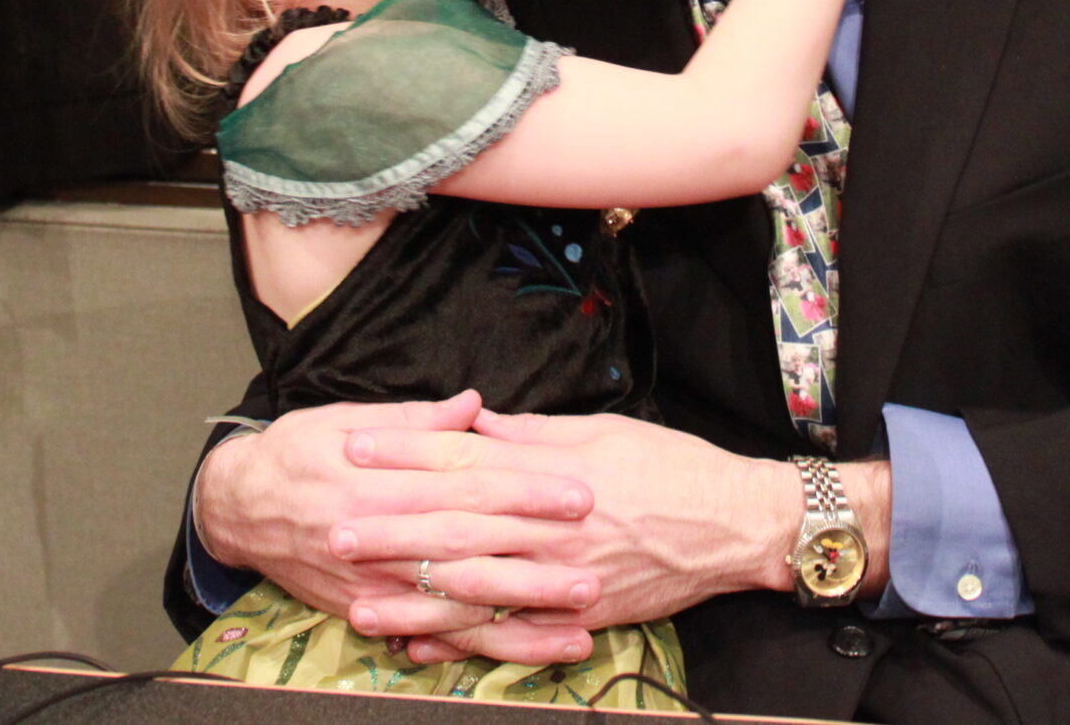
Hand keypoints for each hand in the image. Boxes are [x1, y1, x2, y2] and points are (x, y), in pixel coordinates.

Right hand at [194, 391, 604, 664]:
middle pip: (471, 547)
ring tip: (580, 616)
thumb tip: (474, 407)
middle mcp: (380, 535)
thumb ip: (415, 422)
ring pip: (458, 602)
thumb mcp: (346, 420)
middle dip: (537, 556)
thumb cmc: (296, 453)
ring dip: (522, 612)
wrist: (236, 507)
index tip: (577, 491)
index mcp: (381, 478)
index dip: (525, 490)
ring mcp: (375, 581)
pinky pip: (431, 634)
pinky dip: (480, 646)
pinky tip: (525, 648)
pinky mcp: (368, 611)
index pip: (468, 484)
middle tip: (594, 559)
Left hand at [336, 409, 800, 665]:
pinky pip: (512, 635)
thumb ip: (532, 434)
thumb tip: (475, 421)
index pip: (463, 460)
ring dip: (413, 597)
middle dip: (391, 530)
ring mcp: (563, 576)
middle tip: (334, 531)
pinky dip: (463, 644)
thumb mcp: (601, 430)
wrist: (735, 522)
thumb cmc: (671, 465)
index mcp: (550, 472)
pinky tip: (420, 646)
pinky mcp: (580, 614)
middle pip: (457, 527)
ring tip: (358, 601)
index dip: (405, 454)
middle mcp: (550, 526)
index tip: (355, 449)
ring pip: (475, 589)